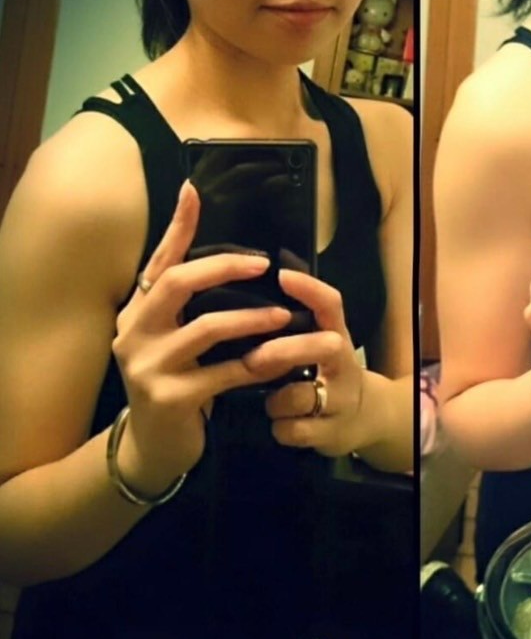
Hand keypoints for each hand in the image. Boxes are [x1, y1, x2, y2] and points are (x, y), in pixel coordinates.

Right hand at [112, 182, 292, 487]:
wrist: (152, 448)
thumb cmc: (172, 385)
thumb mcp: (172, 341)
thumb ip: (188, 306)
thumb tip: (220, 263)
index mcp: (137, 312)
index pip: (159, 260)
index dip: (177, 226)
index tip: (194, 190)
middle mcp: (134, 332)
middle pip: (177, 283)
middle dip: (224, 266)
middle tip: (264, 264)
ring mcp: (148, 366)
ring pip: (208, 328)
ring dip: (254, 319)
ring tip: (286, 316)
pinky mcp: (171, 398)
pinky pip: (225, 373)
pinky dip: (258, 364)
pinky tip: (283, 360)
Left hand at [244, 270, 364, 456]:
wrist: (364, 417)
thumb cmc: (326, 371)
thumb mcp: (318, 343)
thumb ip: (291, 325)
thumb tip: (239, 295)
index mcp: (337, 336)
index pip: (330, 305)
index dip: (309, 289)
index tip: (281, 275)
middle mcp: (344, 364)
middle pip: (327, 346)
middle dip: (287, 350)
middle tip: (253, 358)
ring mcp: (342, 400)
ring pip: (302, 396)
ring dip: (276, 400)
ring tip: (269, 402)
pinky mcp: (334, 433)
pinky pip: (295, 430)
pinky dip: (280, 428)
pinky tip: (278, 424)